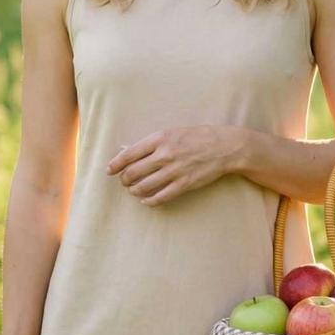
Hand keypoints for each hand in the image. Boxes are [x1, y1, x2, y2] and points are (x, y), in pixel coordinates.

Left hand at [105, 125, 242, 205]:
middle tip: (124, 182)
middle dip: (125, 180)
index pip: (129, 154)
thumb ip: (148, 143)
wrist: (225, 146)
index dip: (116, 164)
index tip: (109, 170)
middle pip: (133, 172)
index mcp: (160, 139)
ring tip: (134, 190)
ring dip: (135, 191)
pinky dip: (150, 201)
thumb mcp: (171, 133)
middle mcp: (165, 155)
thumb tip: (124, 149)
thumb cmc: (196, 137)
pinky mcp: (185, 184)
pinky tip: (146, 201)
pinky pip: (161, 197)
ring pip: (144, 186)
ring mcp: (175, 171)